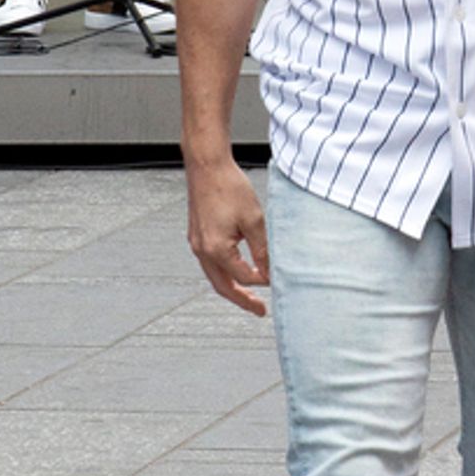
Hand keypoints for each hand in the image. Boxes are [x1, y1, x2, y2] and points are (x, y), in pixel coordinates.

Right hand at [186, 158, 269, 316]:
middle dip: (242, 300)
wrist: (207, 165)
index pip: (243, 276)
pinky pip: (210, 262)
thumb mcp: (254, 220)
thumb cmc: (227, 186)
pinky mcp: (197, 235)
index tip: (277, 281)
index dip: (262, 281)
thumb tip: (270, 271)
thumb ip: (263, 250)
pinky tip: (238, 268)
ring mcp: (196, 243)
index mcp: (216, 249)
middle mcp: (202, 250)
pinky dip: (225, 271)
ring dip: (232, 286)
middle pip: (223, 286)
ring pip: (215, 276)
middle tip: (259, 310)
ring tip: (249, 294)